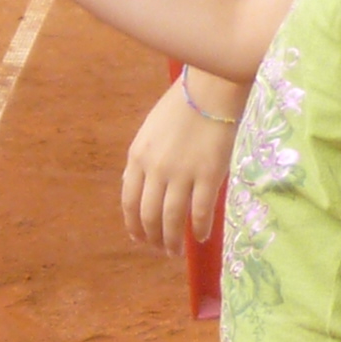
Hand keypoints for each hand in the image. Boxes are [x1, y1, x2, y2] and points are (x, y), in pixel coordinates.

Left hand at [122, 77, 233, 252]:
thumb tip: (132, 185)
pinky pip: (199, 212)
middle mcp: (155, 169)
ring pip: (171, 219)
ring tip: (176, 252)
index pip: (129, 201)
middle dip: (153, 238)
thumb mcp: (150, 130)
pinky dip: (198, 229)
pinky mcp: (208, 176)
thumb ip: (141, 159)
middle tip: (161, 249)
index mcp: (137, 156)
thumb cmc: (182, 105)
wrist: (212, 89)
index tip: (139, 237)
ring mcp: (181, 174)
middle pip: (149, 215)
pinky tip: (200, 238)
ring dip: (172, 241)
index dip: (133, 224)